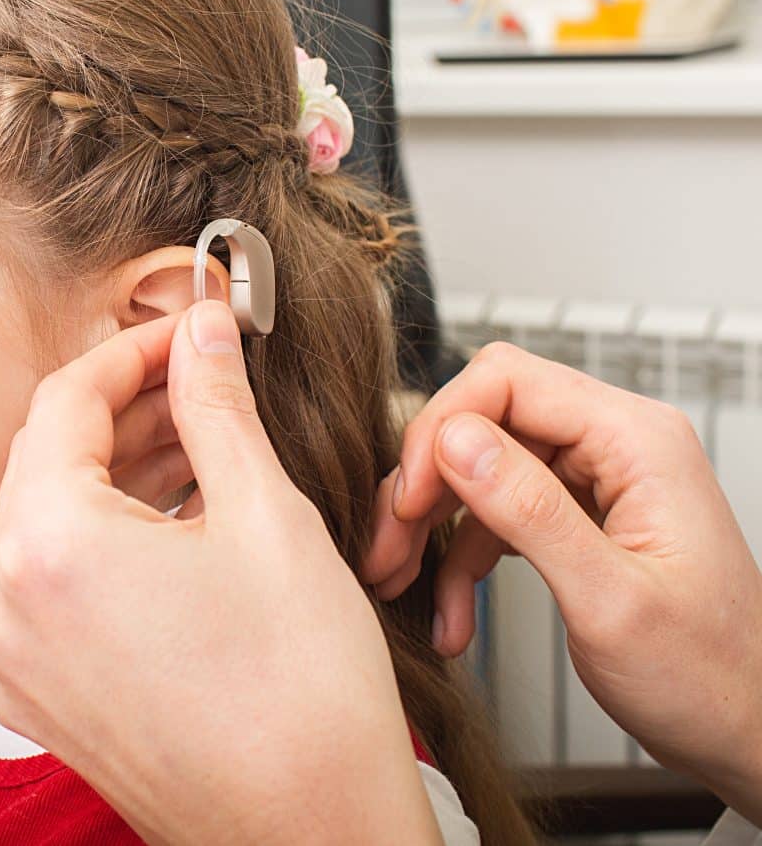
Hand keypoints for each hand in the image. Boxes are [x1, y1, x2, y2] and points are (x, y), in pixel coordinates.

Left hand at [0, 301, 441, 844]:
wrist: (313, 836)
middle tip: (196, 383)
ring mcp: (16, 661)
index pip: (66, 401)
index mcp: (49, 547)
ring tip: (196, 449)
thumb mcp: (267, 519)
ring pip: (46, 524)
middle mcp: (8, 607)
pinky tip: (170, 527)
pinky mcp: (39, 698)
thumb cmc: (303, 702)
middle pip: (46, 461)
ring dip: (113, 475)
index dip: (130, 351)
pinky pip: (50, 588)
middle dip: (123, 411)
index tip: (182, 334)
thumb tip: (201, 335)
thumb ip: (218, 408)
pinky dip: (99, 543)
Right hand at [363, 342, 761, 822]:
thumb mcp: (608, 599)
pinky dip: (462, 560)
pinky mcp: (579, 514)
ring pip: (479, 468)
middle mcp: (617, 444)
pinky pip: (498, 513)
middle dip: (425, 484)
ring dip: (433, 528)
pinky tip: (451, 617)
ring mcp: (598, 478)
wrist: (747, 732)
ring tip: (401, 583)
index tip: (410, 501)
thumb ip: (529, 511)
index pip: (506, 380)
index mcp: (637, 441)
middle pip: (484, 420)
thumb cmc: (707, 677)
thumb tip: (453, 439)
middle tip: (387, 547)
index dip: (441, 431)